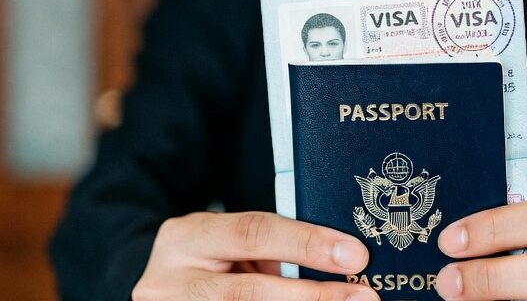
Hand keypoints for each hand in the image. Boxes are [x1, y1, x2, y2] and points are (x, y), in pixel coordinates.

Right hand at [132, 211, 378, 300]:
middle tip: (361, 296)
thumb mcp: (230, 244)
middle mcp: (170, 280)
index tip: (354, 254)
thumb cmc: (209, 261)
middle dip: (314, 295)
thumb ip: (272, 249)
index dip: (307, 244)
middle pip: (250, 291)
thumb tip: (340, 259)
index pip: (254, 233)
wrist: (163, 288)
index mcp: (189, 237)